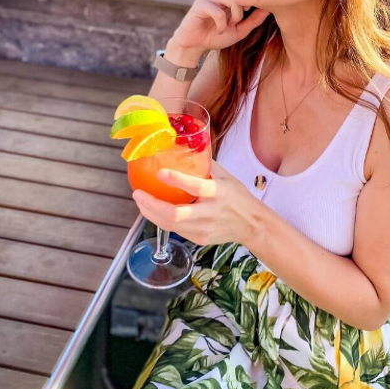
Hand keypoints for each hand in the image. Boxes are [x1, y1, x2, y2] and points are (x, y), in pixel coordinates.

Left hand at [132, 160, 259, 247]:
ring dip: (150, 213)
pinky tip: (154, 211)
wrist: (252, 225)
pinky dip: (161, 219)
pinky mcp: (199, 239)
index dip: (177, 180)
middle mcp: (210, 213)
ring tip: (141, 201)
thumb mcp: (227, 177)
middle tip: (138, 193)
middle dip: (152, 205)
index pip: (197, 187)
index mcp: (219, 193)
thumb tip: (184, 150)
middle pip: (175, 214)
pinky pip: (174, 230)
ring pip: (169, 225)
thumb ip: (206, 166)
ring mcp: (203, 229)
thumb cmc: (238, 197)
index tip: (160, 172)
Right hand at [168, 0, 270, 54]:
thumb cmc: (216, 36)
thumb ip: (254, 20)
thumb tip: (269, 9)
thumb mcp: (240, 30)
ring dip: (236, 15)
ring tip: (230, 26)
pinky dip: (222, 24)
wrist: (194, 46)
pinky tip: (219, 31)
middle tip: (238, 21)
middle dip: (245, 8)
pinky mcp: (200, 4)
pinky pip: (217, 11)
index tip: (252, 8)